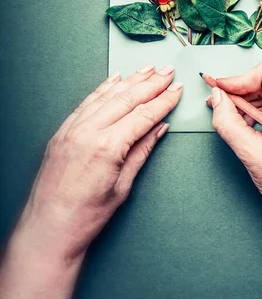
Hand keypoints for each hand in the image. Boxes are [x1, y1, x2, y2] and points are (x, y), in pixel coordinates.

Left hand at [16, 64, 181, 260]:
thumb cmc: (84, 216)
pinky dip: (103, 88)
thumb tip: (158, 129)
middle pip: (127, 99)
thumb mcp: (122, 186)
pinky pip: (87, 102)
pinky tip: (115, 79)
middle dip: (151, 83)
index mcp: (106, 147)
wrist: (48, 229)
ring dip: (130, 80)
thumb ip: (141, 151)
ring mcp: (72, 129)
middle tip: (167, 71)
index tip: (176, 89)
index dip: (163, 101)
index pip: (143, 115)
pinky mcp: (63, 131)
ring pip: (107, 95)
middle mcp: (87, 132)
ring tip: (147, 69)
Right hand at [208, 59, 261, 223]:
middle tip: (220, 105)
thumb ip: (228, 121)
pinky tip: (250, 126)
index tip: (219, 89)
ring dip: (250, 103)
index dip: (238, 79)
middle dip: (241, 92)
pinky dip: (261, 111)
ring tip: (236, 122)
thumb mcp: (250, 153)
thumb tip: (217, 98)